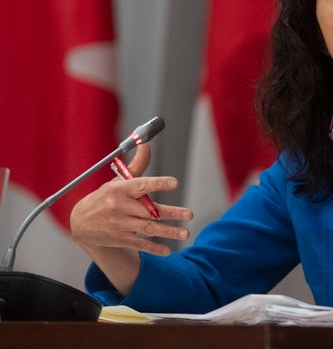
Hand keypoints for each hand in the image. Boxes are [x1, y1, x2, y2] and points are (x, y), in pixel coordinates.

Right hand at [70, 143, 193, 256]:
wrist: (80, 224)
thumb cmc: (105, 198)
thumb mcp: (117, 181)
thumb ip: (136, 166)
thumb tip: (146, 144)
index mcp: (119, 189)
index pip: (140, 185)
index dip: (158, 183)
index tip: (175, 183)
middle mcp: (119, 207)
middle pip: (149, 210)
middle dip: (171, 213)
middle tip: (190, 214)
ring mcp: (120, 224)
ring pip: (147, 228)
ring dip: (168, 231)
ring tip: (185, 232)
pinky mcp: (120, 239)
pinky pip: (140, 244)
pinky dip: (154, 248)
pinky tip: (168, 250)